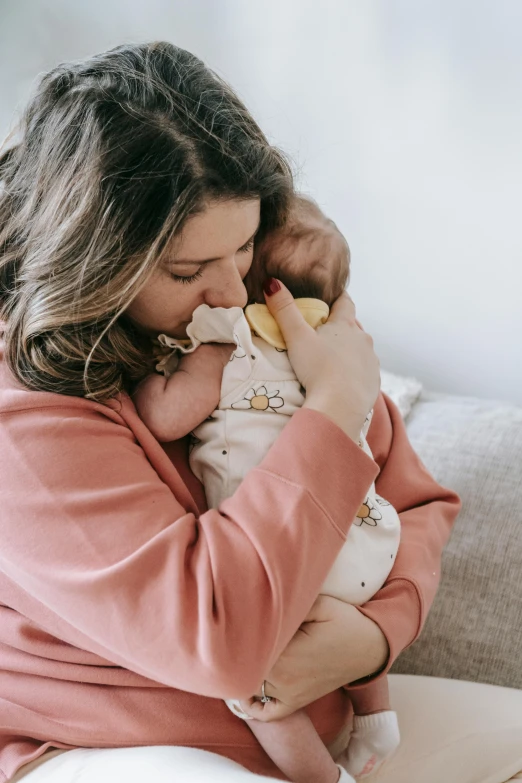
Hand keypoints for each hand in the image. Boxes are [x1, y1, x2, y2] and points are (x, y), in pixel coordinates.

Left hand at [238, 595, 388, 721]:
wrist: (370, 647)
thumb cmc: (344, 621)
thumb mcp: (320, 603)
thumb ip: (290, 604)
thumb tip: (263, 603)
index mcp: (286, 654)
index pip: (246, 649)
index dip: (237, 636)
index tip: (235, 621)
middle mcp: (284, 679)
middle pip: (245, 668)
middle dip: (237, 652)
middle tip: (231, 633)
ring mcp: (289, 694)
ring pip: (251, 687)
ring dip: (242, 672)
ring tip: (237, 654)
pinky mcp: (296, 701)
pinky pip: (267, 713)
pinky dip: (252, 706)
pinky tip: (246, 690)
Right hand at [263, 279, 379, 441]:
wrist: (339, 407)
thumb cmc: (317, 368)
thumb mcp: (296, 338)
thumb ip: (284, 310)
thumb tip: (272, 283)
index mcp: (346, 326)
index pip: (345, 302)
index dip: (338, 297)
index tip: (331, 296)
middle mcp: (363, 340)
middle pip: (353, 328)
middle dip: (341, 328)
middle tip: (324, 333)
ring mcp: (371, 362)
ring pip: (360, 350)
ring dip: (349, 351)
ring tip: (332, 359)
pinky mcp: (374, 383)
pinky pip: (364, 372)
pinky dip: (354, 373)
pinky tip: (343, 381)